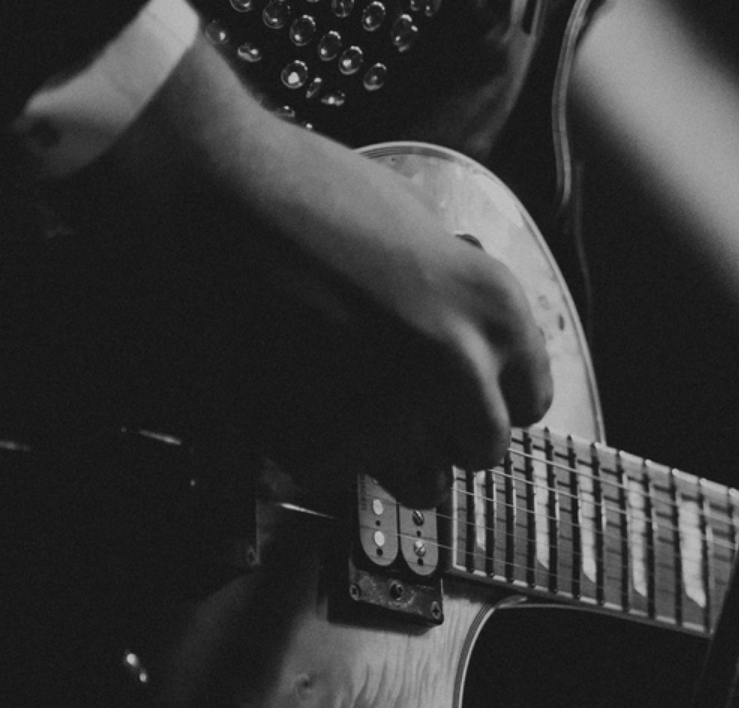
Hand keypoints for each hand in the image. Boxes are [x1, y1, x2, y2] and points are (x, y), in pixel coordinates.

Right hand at [99, 44, 553, 507]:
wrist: (206, 197)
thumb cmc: (304, 191)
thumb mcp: (415, 225)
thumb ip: (455, 297)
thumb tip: (465, 338)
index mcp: (494, 308)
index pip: (532, 397)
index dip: (493, 392)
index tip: (465, 388)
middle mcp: (456, 371)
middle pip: (482, 450)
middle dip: (447, 431)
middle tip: (402, 399)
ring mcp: (390, 418)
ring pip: (420, 485)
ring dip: (393, 455)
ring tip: (348, 402)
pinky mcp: (320, 449)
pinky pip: (343, 477)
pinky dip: (322, 449)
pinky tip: (294, 394)